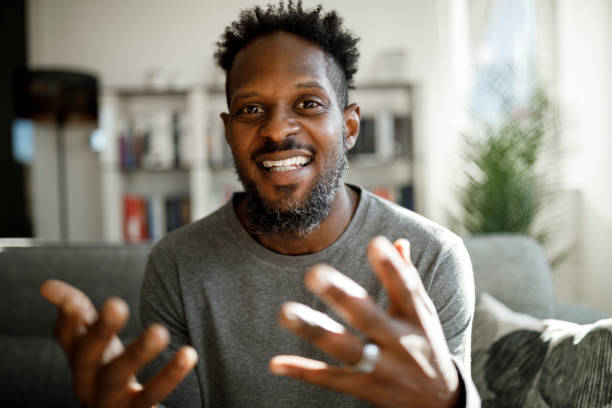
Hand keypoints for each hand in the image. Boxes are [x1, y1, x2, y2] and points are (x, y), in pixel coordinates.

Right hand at [40, 280, 196, 407]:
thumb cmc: (105, 370)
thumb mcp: (93, 344)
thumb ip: (79, 314)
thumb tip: (46, 285)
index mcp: (79, 360)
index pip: (66, 337)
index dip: (67, 319)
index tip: (74, 300)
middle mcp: (87, 382)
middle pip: (88, 357)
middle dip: (100, 330)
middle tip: (116, 303)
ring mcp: (109, 401)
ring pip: (117, 377)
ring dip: (137, 352)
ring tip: (160, 331)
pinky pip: (151, 396)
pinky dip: (170, 375)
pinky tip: (189, 353)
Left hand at [269, 236, 460, 407]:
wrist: (437, 402)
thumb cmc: (424, 343)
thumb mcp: (423, 313)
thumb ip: (408, 278)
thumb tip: (399, 241)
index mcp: (416, 319)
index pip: (406, 290)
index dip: (393, 268)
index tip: (376, 243)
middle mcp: (400, 343)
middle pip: (369, 319)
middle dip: (342, 297)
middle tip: (314, 274)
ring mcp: (381, 369)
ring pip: (345, 350)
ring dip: (314, 331)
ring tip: (284, 312)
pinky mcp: (363, 389)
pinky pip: (330, 379)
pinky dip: (303, 371)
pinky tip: (276, 363)